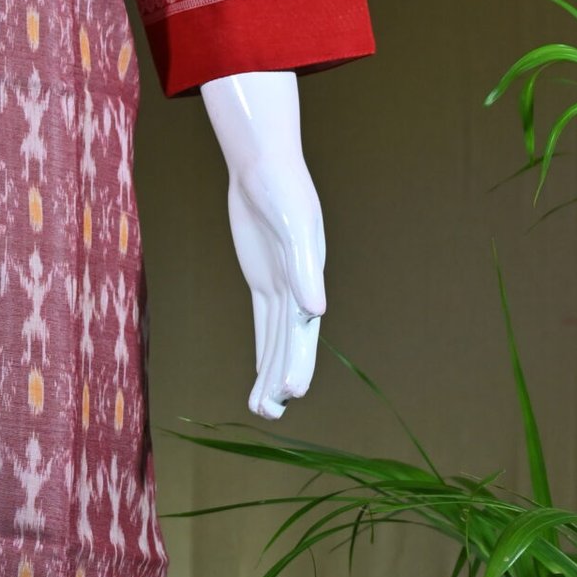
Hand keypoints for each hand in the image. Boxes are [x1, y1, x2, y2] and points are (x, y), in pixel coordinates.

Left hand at [223, 152, 325, 419]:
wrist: (264, 165)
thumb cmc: (283, 189)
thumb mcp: (293, 226)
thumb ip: (303, 270)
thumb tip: (315, 310)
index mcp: (308, 279)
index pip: (303, 330)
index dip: (297, 360)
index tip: (291, 391)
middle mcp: (298, 287)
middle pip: (290, 341)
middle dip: (283, 375)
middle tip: (271, 412)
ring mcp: (280, 284)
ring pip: (276, 337)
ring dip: (272, 370)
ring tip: (263, 408)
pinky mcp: (262, 278)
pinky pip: (264, 322)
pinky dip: (264, 347)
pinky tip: (262, 373)